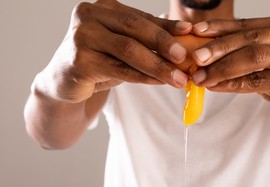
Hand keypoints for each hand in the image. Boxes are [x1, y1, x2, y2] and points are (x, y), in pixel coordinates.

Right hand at [42, 0, 191, 102]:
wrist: (65, 81)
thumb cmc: (99, 60)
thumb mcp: (123, 46)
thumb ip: (147, 40)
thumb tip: (185, 37)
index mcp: (103, 7)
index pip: (141, 17)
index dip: (166, 26)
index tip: (190, 32)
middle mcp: (89, 16)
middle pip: (135, 28)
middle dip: (164, 43)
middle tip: (186, 57)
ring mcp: (81, 37)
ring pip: (128, 50)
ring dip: (158, 65)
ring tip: (179, 78)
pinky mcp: (79, 61)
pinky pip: (119, 70)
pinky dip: (143, 76)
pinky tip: (160, 82)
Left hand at [191, 13, 269, 125]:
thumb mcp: (267, 62)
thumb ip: (243, 54)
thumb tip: (204, 56)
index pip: (246, 24)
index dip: (219, 28)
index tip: (196, 31)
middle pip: (248, 38)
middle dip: (217, 48)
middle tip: (195, 58)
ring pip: (253, 58)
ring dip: (223, 68)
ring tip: (201, 77)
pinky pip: (257, 81)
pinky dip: (234, 85)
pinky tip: (217, 87)